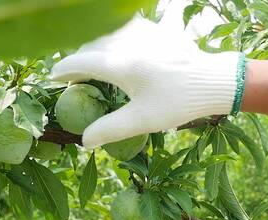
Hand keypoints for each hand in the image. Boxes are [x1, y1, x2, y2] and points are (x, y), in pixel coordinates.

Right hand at [51, 17, 241, 147]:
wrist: (213, 80)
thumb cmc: (179, 101)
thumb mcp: (144, 120)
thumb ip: (110, 129)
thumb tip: (84, 141)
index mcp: (120, 64)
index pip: (79, 62)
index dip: (63, 70)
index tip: (54, 78)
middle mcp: (126, 42)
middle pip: (90, 47)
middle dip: (79, 61)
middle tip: (76, 79)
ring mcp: (141, 32)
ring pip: (105, 36)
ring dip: (96, 49)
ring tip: (95, 67)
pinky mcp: (154, 29)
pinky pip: (123, 30)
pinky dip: (114, 41)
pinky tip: (120, 54)